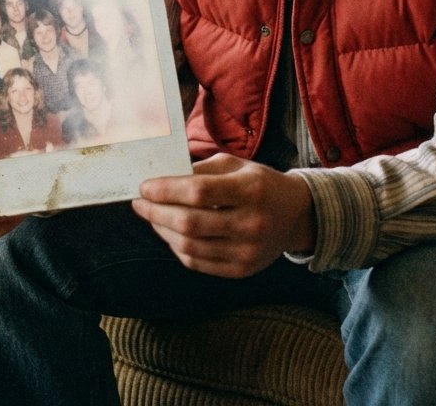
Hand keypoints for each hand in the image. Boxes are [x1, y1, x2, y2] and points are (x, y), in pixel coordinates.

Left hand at [132, 153, 314, 277]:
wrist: (296, 216)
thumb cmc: (260, 183)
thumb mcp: (237, 165)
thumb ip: (202, 170)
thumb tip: (163, 178)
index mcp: (251, 190)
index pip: (199, 192)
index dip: (166, 190)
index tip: (144, 186)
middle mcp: (251, 223)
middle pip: (190, 223)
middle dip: (156, 212)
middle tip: (139, 203)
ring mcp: (247, 251)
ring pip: (190, 247)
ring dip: (163, 231)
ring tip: (152, 216)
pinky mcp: (241, 270)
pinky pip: (198, 263)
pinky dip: (178, 248)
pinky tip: (170, 234)